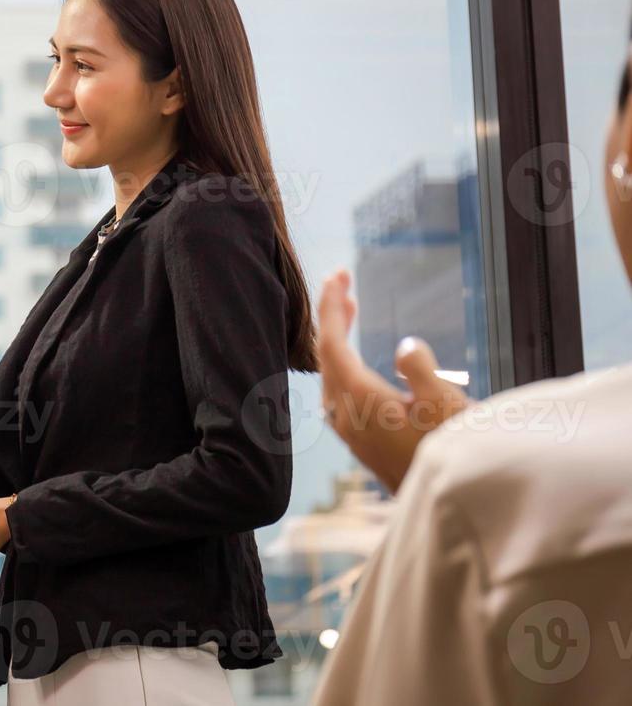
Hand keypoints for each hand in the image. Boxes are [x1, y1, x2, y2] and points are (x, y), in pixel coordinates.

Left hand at [317, 269, 471, 491]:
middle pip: (326, 356)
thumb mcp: (444, 403)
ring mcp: (350, 432)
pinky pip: (341, 394)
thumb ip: (419, 368)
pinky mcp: (361, 444)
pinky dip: (344, 367)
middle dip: (332, 318)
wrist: (451, 505)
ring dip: (337, 342)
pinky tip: (355, 363)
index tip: (337, 275)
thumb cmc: (454, 453)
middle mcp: (344, 414)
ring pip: (331, 376)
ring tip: (349, 313)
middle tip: (344, 285)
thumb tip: (404, 347)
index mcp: (357, 398)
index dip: (331, 307)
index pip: (330, 342)